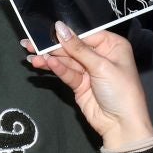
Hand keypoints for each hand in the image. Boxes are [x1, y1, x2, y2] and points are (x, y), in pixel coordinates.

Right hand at [27, 22, 152, 150]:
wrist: (122, 125)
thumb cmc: (122, 91)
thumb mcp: (101, 66)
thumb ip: (78, 48)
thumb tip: (60, 28)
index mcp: (112, 46)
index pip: (86, 35)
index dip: (67, 34)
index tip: (48, 31)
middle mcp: (101, 56)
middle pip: (73, 47)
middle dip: (53, 47)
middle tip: (31, 43)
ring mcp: (89, 71)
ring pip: (66, 61)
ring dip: (49, 59)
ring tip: (32, 57)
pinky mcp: (80, 84)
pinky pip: (66, 73)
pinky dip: (55, 68)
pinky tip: (44, 64)